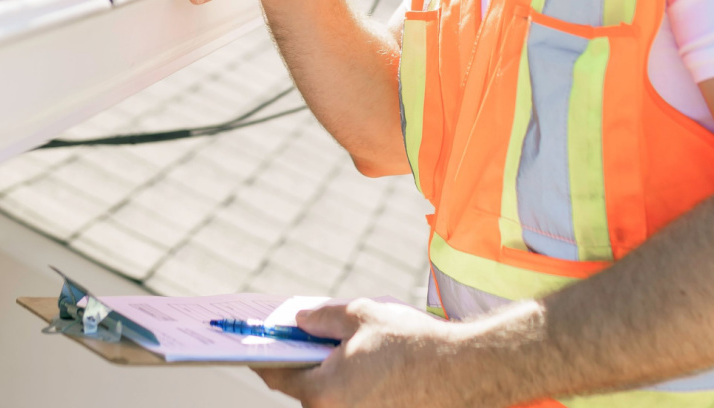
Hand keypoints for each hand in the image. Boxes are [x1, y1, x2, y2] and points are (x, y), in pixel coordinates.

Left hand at [258, 299, 470, 407]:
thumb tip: (298, 320)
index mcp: (323, 391)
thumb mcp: (359, 315)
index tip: (250, 346)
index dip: (262, 356)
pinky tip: (363, 365)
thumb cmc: (410, 342)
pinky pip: (351, 403)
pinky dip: (350, 387)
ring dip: (328, 376)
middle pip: (303, 389)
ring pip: (329, 398)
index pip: (276, 374)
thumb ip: (321, 318)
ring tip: (336, 348)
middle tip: (299, 336)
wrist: (462, 372)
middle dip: (301, 363)